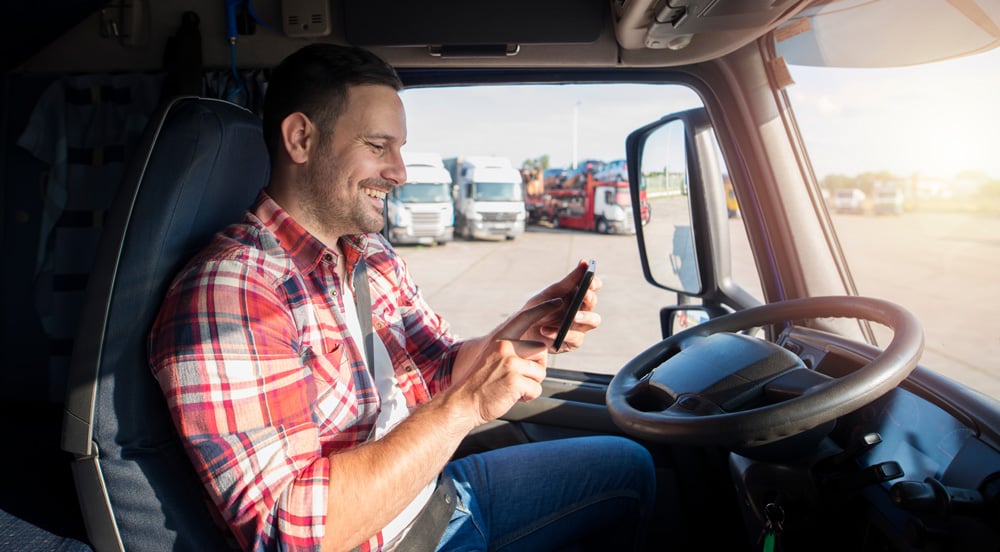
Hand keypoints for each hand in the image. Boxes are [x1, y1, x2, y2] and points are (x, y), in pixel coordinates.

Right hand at [448, 299, 561, 426]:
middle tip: (519, 378)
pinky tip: (512, 396)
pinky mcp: (515, 380)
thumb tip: (539, 351)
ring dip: (531, 384)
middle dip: (536, 367)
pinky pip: (536, 389)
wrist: (463, 402)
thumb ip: (512, 350)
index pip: (524, 318)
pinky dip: (528, 397)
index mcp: (500, 339)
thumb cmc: (480, 384)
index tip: (558, 302)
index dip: (543, 309)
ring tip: (512, 388)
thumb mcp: (492, 358)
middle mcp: (505, 347)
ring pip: (540, 372)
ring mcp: (510, 363)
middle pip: (541, 350)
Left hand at [518, 259, 602, 352]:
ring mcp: (579, 327)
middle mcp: (582, 311)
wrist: (521, 331)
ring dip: (584, 317)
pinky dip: (560, 333)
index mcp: (577, 296)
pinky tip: (546, 330)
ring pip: (593, 321)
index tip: (590, 279)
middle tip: (584, 295)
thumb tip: (584, 262)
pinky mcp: (572, 343)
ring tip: (573, 316)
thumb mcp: (551, 293)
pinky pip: (574, 338)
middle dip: (589, 299)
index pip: (593, 287)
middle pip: (593, 303)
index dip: (594, 283)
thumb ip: (569, 280)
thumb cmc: (538, 308)